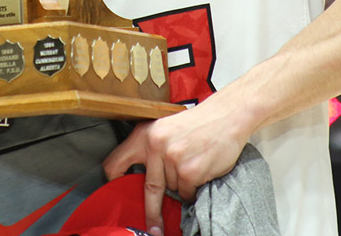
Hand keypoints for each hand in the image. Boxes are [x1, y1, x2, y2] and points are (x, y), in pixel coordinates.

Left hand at [103, 95, 250, 234]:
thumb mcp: (164, 129)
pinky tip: (202, 169)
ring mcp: (172, 159)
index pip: (116, 162)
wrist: (226, 116)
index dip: (113, 179)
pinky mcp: (189, 171)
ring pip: (172, 189)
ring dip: (182, 186)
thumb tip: (139, 177)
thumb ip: (151, 150)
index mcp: (144, 135)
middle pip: (149, 188)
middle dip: (152, 212)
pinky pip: (187, 193)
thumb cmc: (197, 124)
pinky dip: (194, 188)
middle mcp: (155, 145)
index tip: (115, 192)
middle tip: (154, 228)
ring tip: (193, 163)